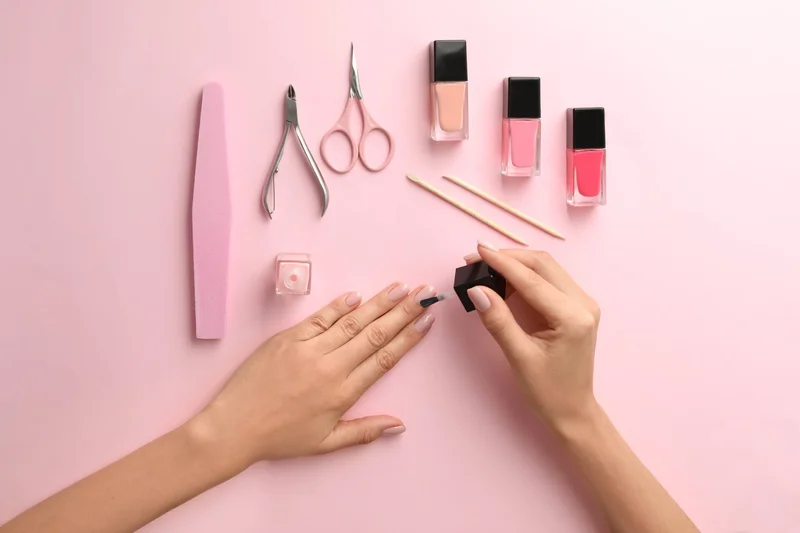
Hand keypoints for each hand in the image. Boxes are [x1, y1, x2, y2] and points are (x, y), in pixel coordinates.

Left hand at [187, 283, 435, 472]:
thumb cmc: (280, 438)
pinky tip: (357, 295)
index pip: (385, 358)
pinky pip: (319, 318)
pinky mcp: (287, 339)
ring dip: (378, 303)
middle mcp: (331, 367)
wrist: (234, 427)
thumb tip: (399, 424)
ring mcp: (309, 350)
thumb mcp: (326, 443)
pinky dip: (339, 306)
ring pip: (352, 322)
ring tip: (400, 288)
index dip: (409, 337)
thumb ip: (364, 431)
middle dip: (403, 311)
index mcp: (343, 393)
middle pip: (375, 334)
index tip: (427, 320)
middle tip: (424, 293)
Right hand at [464, 243, 600, 430]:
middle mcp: (584, 303)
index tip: (478, 250)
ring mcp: (583, 303)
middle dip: (508, 257)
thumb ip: (498, 320)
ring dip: (516, 263)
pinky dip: (524, 275)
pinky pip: (548, 280)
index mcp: (573, 317)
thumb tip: (476, 289)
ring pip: (546, 268)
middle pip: (543, 264)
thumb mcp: (519, 357)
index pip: (532, 280)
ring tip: (485, 267)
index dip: (503, 262)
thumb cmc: (548, 391)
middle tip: (476, 258)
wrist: (573, 411)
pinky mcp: (576, 306)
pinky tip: (503, 280)